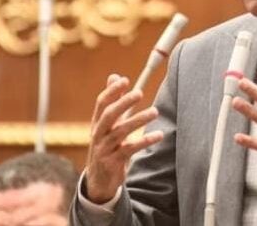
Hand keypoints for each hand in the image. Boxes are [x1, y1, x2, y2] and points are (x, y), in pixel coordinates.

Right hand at [84, 74, 163, 203]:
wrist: (99, 180)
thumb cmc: (107, 145)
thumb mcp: (108, 124)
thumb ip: (113, 101)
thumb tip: (115, 75)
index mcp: (97, 123)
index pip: (101, 103)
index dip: (112, 91)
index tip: (125, 80)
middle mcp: (98, 134)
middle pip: (109, 115)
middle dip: (123, 103)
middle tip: (140, 92)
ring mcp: (104, 149)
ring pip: (120, 132)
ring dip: (138, 120)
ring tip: (155, 111)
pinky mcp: (112, 162)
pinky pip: (129, 150)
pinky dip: (144, 141)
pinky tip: (158, 135)